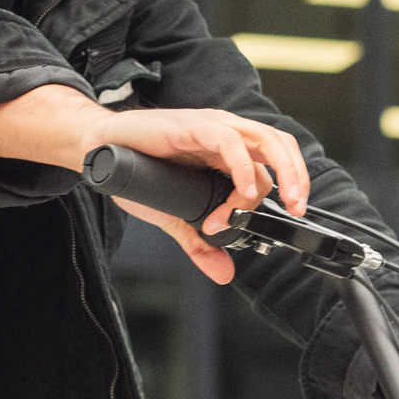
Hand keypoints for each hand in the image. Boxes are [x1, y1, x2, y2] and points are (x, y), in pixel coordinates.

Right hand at [90, 105, 312, 285]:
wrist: (100, 151)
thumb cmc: (137, 172)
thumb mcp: (175, 216)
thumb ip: (200, 242)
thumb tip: (224, 273)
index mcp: (228, 150)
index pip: (272, 164)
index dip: (281, 194)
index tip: (268, 225)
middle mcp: (226, 133)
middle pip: (279, 145)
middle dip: (297, 177)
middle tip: (298, 209)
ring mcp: (211, 127)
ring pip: (265, 139)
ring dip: (282, 172)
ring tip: (283, 202)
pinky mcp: (192, 126)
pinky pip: (229, 142)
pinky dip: (243, 169)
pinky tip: (242, 195)